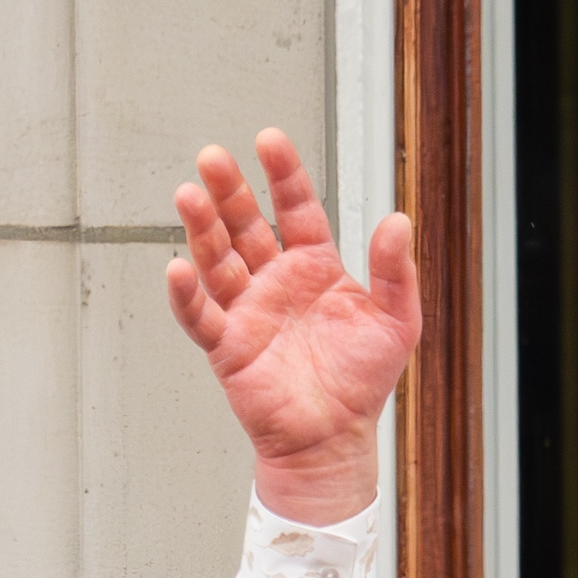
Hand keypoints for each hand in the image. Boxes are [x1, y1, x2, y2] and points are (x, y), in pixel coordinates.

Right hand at [166, 129, 420, 522]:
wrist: (336, 438)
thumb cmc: (363, 382)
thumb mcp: (396, 321)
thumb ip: (396, 272)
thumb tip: (399, 220)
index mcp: (315, 268)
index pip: (297, 210)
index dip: (284, 176)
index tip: (269, 139)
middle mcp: (275, 281)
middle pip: (246, 225)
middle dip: (229, 192)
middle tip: (212, 157)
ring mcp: (247, 310)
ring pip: (217, 259)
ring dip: (201, 228)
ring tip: (189, 194)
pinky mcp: (227, 345)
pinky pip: (201, 315)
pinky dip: (187, 294)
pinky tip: (178, 267)